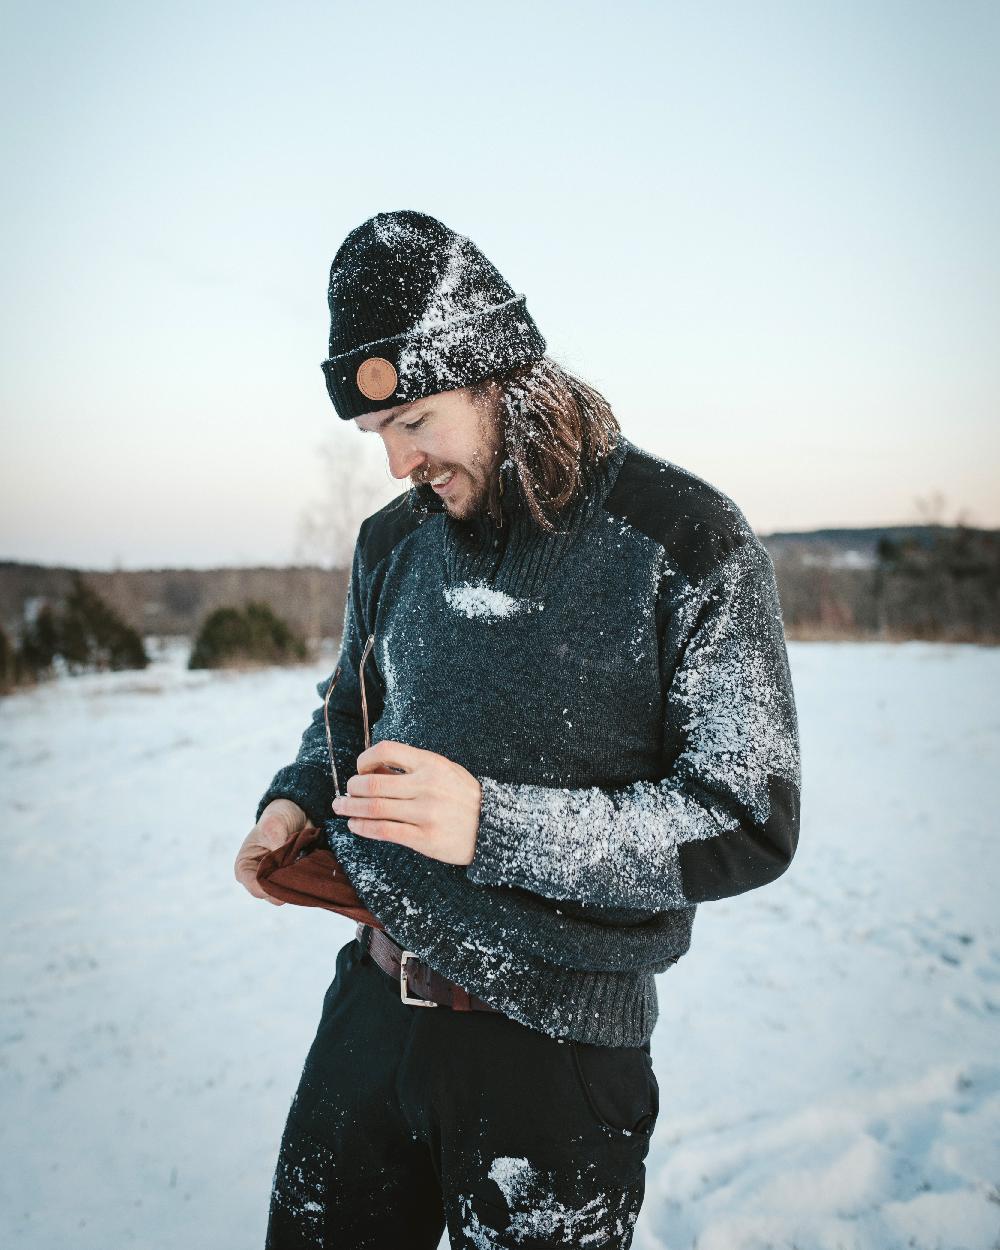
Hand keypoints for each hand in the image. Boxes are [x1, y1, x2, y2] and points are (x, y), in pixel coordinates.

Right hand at [234, 798, 308, 903]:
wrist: (296, 814)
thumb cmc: (277, 817)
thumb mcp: (273, 823)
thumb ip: (276, 840)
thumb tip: (285, 858)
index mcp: (245, 867)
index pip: (254, 887)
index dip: (269, 888)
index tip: (285, 880)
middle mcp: (259, 878)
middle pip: (272, 895)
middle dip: (286, 887)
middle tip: (300, 875)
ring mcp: (276, 880)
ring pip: (287, 893)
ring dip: (297, 884)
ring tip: (306, 869)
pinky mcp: (291, 880)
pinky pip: (299, 888)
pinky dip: (306, 882)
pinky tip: (313, 872)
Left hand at [331, 741, 481, 866]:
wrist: (493, 826)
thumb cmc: (463, 796)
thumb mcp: (443, 771)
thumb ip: (411, 769)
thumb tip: (371, 771)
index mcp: (431, 763)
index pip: (386, 750)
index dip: (365, 759)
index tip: (360, 769)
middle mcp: (427, 786)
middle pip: (373, 784)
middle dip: (351, 788)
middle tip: (345, 793)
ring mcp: (425, 813)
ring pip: (374, 808)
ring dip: (350, 808)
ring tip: (341, 808)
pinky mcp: (424, 838)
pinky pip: (384, 831)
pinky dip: (363, 827)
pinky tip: (355, 825)